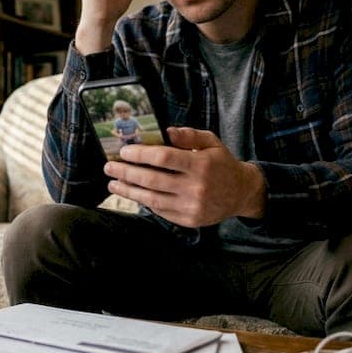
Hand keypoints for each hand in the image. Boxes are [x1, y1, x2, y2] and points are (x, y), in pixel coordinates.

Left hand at [104, 127, 266, 227]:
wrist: (241, 193)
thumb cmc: (222, 164)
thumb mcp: (211, 142)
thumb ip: (188, 135)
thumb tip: (165, 132)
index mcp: (201, 165)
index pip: (163, 158)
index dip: (140, 154)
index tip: (124, 151)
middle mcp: (195, 188)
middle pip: (152, 180)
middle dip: (126, 173)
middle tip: (109, 167)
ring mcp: (191, 207)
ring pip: (152, 199)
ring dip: (129, 191)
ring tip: (113, 184)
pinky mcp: (189, 220)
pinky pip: (161, 211)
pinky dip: (144, 202)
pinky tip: (133, 194)